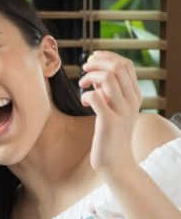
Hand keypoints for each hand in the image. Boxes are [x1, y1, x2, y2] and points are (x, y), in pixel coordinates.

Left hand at [79, 50, 141, 174]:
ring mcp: (122, 111)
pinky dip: (85, 95)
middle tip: (84, 70)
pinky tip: (83, 103)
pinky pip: (96, 97)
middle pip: (117, 67)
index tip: (92, 59)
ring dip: (90, 77)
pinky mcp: (109, 122)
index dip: (107, 57)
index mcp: (135, 95)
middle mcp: (132, 100)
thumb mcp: (114, 109)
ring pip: (108, 78)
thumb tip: (96, 74)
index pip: (126, 64)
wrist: (117, 162)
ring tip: (82, 85)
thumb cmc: (111, 135)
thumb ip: (109, 92)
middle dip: (97, 63)